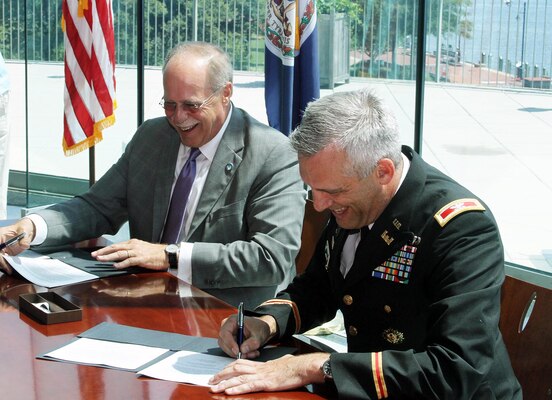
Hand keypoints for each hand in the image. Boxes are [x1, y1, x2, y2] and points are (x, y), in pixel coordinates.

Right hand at [0, 219, 34, 273]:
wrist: (25, 230)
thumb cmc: (23, 228)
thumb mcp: (24, 231)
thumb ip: (24, 239)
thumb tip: (25, 245)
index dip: (0, 258)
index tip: (5, 265)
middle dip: (1, 263)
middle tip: (8, 270)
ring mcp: (0, 248)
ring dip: (3, 264)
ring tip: (10, 270)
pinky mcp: (4, 252)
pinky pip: (3, 259)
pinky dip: (6, 264)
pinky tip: (10, 268)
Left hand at [91, 239, 167, 269]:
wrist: (166, 254)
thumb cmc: (155, 253)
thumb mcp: (141, 249)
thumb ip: (131, 251)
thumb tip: (121, 256)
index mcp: (133, 243)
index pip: (116, 245)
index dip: (106, 249)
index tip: (98, 252)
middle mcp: (134, 245)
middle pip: (115, 247)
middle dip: (103, 251)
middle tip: (94, 255)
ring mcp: (137, 252)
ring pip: (120, 253)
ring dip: (109, 257)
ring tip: (101, 259)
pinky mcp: (141, 259)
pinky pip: (129, 261)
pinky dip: (121, 263)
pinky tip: (115, 266)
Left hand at [209, 353, 328, 394]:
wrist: (302, 367)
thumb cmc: (294, 367)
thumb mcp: (280, 365)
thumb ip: (273, 367)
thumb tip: (274, 367)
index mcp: (261, 365)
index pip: (239, 364)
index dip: (227, 369)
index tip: (218, 373)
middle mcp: (259, 369)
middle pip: (235, 369)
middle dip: (221, 375)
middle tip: (210, 381)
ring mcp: (262, 376)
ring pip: (238, 378)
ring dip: (224, 384)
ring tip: (214, 389)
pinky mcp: (266, 383)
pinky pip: (248, 386)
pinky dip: (237, 389)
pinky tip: (229, 392)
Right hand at [218, 314, 276, 358]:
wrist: (262, 330)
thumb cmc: (259, 328)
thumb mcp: (259, 335)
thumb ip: (252, 342)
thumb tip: (242, 349)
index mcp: (232, 321)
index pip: (225, 333)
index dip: (229, 343)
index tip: (237, 351)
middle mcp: (227, 328)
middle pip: (223, 342)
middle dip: (234, 351)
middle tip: (246, 355)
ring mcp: (228, 336)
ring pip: (227, 349)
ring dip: (239, 354)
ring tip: (252, 353)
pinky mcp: (230, 343)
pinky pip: (231, 351)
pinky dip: (241, 354)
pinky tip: (250, 353)